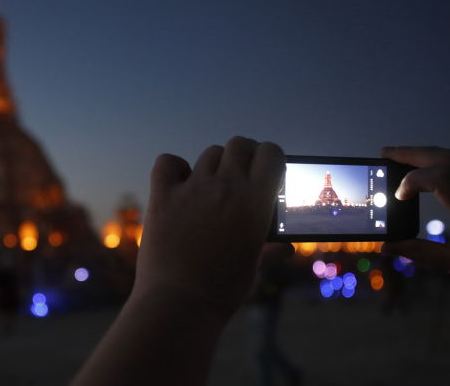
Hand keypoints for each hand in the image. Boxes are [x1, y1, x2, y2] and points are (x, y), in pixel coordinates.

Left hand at [133, 137, 285, 319]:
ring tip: (208, 191)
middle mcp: (226, 187)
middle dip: (242, 156)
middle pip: (239, 144)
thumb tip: (286, 247)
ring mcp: (193, 189)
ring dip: (213, 167)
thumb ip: (269, 248)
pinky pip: (168, 162)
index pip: (271, 153)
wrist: (179, 305)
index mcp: (256, 202)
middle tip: (238, 177)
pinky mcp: (163, 196)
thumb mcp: (253, 266)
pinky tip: (179, 186)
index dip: (269, 158)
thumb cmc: (222, 290)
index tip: (265, 171)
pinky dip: (174, 169)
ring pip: (209, 153)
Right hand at [381, 146, 449, 300]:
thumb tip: (387, 247)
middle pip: (448, 158)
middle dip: (413, 153)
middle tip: (386, 153)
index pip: (441, 178)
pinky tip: (434, 170)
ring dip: (430, 153)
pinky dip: (446, 160)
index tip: (399, 197)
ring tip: (405, 157)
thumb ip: (422, 252)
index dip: (413, 181)